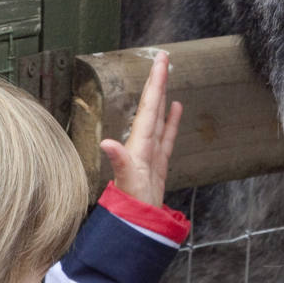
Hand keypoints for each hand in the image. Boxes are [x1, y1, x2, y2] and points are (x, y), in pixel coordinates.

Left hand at [100, 51, 181, 207]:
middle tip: (163, 58)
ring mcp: (151, 152)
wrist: (135, 224)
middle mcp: (143, 143)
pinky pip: (167, 136)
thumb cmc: (131, 203)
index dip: (155, 83)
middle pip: (153, 105)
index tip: (160, 61)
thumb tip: (107, 143)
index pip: (149, 106)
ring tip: (166, 78)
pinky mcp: (159, 163)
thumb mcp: (127, 181)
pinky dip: (172, 121)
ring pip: (159, 117)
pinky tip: (176, 108)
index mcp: (139, 142)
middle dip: (158, 82)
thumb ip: (118, 160)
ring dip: (163, 97)